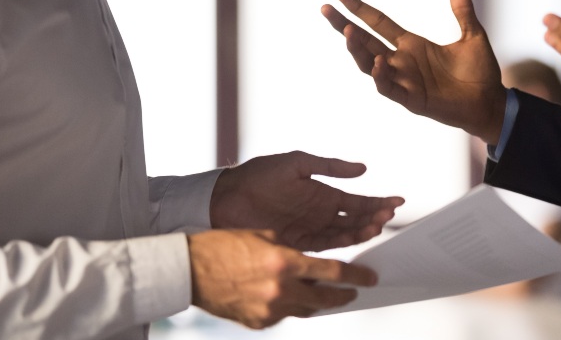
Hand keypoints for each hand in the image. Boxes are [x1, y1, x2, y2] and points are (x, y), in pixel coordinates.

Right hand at [188, 230, 374, 328]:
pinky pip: (284, 316)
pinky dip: (290, 307)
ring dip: (317, 302)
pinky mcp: (258, 323)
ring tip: (324, 294)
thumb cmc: (223, 247)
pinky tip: (288, 296)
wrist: (190, 270)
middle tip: (354, 291)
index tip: (369, 279)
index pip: (334, 273)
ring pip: (307, 310)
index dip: (357, 277)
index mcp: (285, 262)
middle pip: (326, 299)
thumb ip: (293, 250)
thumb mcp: (265, 236)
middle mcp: (280, 289)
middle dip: (344, 295)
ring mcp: (269, 310)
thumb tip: (314, 264)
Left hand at [210, 151, 404, 251]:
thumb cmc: (258, 176)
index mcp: (323, 193)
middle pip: (356, 219)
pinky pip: (326, 245)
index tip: (397, 201)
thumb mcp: (297, 163)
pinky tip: (356, 239)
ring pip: (345, 234)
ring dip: (363, 230)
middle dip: (375, 217)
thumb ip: (330, 167)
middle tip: (389, 215)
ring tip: (377, 225)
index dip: (378, 201)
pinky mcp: (298, 243)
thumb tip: (362, 168)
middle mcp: (320, 213)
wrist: (227, 198)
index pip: (358, 201)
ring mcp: (310, 229)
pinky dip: (343, 244)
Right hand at [320, 0, 507, 143]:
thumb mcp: (471, 34)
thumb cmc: (479, 72)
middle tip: (325, 9)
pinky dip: (382, 77)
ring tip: (348, 32)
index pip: (378, 23)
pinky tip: (380, 61)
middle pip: (365, 42)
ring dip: (358, 50)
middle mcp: (402, 62)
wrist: (491, 103)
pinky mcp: (412, 100)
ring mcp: (404, 81)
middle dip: (344, 26)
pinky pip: (389, 89)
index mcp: (412, 45)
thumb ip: (461, 8)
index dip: (360, 9)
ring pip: (370, 65)